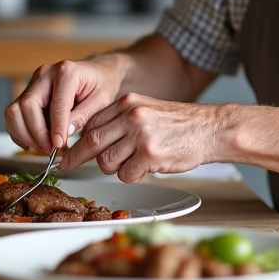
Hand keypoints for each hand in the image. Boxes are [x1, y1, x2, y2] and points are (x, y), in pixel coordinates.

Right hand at [4, 58, 121, 152]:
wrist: (96, 72)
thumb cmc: (101, 84)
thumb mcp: (102, 100)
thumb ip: (83, 116)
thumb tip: (64, 134)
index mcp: (66, 72)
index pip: (56, 104)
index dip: (55, 128)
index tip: (58, 146)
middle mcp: (44, 74)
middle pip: (27, 106)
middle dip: (36, 133)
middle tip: (50, 150)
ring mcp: (33, 82)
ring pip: (14, 111)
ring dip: (25, 134)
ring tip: (43, 147)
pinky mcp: (27, 92)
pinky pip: (13, 115)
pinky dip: (20, 132)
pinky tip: (35, 142)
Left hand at [61, 93, 220, 182]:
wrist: (211, 129)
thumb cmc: (179, 124)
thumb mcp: (146, 110)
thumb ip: (121, 121)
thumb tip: (92, 141)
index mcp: (127, 103)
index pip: (91, 122)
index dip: (78, 139)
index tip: (68, 150)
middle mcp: (131, 116)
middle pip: (91, 140)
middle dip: (77, 157)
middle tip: (67, 166)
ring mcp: (140, 135)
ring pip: (106, 161)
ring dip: (113, 169)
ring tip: (130, 164)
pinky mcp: (150, 155)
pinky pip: (126, 174)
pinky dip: (131, 176)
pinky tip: (145, 168)